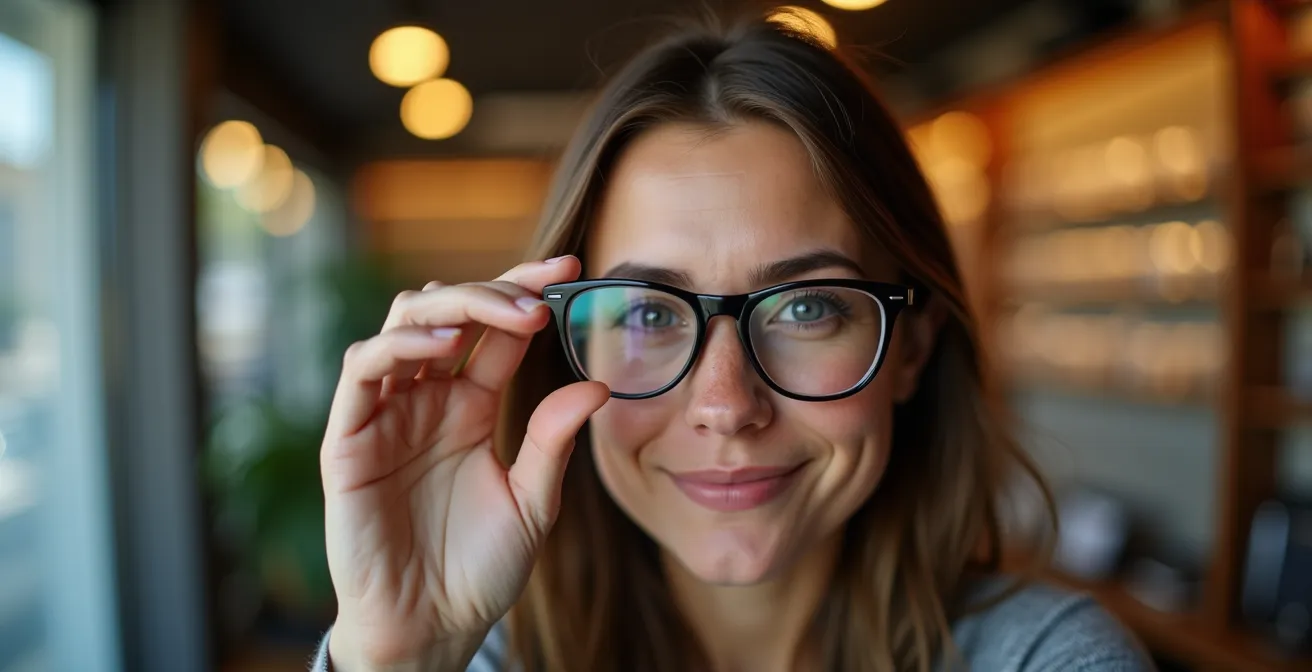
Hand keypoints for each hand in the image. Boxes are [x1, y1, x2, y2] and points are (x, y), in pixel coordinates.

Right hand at [320, 256, 608, 670]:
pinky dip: (399, 346)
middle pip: (450, 311)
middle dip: (495, 290)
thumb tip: (598, 383)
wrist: (432, 628)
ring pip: (403, 324)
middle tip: (541, 293)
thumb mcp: (533, 504)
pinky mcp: (348, 439)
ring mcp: (385, 414)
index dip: (526, 291)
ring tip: (503, 314)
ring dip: (451, 306)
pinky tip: (444, 344)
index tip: (570, 270)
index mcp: (472, 405)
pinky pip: (363, 372)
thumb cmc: (480, 569)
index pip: (496, 329)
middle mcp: (427, 399)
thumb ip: (555, 443)